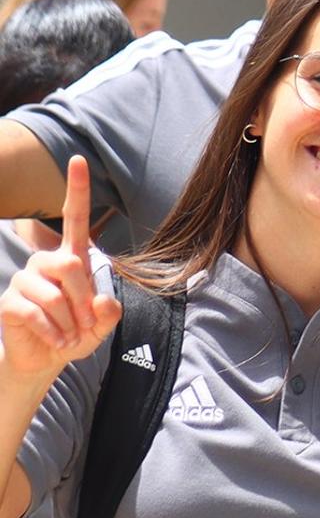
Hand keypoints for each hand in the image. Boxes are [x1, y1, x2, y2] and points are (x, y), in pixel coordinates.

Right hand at [0, 156, 120, 379]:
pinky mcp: (9, 301)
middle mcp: (46, 261)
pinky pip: (35, 312)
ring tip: (69, 333)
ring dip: (69, 321)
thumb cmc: (77, 332)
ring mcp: (25, 279)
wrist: (47, 358)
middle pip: (71, 265)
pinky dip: (53, 331)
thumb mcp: (102, 324)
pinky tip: (55, 339)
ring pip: (55, 294)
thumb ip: (110, 312)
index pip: (75, 217)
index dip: (76, 189)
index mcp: (72, 257)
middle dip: (84, 300)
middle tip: (84, 323)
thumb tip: (102, 300)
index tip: (78, 159)